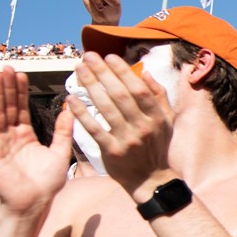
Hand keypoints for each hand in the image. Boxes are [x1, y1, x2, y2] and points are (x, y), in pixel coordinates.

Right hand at [0, 67, 73, 214]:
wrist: (32, 206)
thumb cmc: (45, 185)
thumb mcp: (59, 154)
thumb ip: (63, 132)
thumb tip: (70, 109)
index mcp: (25, 136)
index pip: (21, 108)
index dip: (20, 92)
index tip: (21, 74)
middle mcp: (9, 137)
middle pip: (6, 107)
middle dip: (6, 88)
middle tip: (6, 68)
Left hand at [67, 52, 173, 197]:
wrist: (150, 180)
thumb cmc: (156, 147)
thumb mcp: (166, 121)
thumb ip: (159, 96)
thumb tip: (147, 73)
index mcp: (156, 117)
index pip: (138, 88)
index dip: (123, 71)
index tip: (109, 56)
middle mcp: (143, 126)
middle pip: (120, 94)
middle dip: (102, 72)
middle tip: (88, 56)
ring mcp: (127, 139)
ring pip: (106, 108)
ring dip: (90, 86)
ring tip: (79, 70)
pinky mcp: (112, 152)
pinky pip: (94, 129)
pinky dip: (81, 113)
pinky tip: (70, 99)